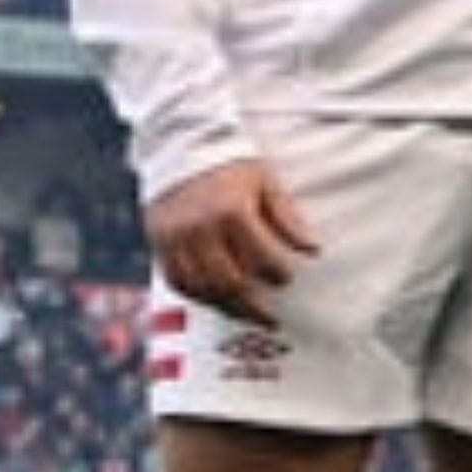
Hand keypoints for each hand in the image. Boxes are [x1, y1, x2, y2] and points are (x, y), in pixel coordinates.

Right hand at [146, 161, 322, 327]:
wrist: (183, 152)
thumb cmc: (233, 168)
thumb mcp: (266, 183)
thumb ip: (287, 218)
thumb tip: (313, 249)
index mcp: (230, 211)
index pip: (259, 258)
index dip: (278, 274)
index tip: (288, 279)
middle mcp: (198, 228)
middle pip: (228, 281)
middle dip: (254, 305)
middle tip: (274, 319)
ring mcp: (174, 238)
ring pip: (201, 287)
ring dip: (227, 307)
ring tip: (249, 317)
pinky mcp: (158, 243)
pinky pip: (177, 281)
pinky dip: (199, 296)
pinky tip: (220, 303)